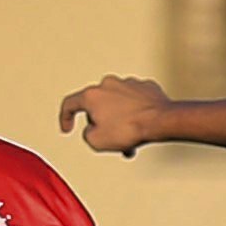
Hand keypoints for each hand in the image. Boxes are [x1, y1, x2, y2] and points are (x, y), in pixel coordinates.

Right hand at [58, 75, 173, 155]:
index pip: (70, 104)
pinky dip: (136, 113)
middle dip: (103, 124)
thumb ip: (87, 134)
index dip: (65, 118)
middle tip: (112, 140)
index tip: (68, 128)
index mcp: (92, 95)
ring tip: (131, 139)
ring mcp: (129, 84)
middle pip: (98, 106)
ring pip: (118, 105)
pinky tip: (142, 125)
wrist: (161, 121)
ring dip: (121, 121)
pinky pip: (135, 101)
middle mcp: (109, 84)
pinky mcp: (146, 87)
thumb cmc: (130, 129)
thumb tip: (94, 130)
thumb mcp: (96, 142)